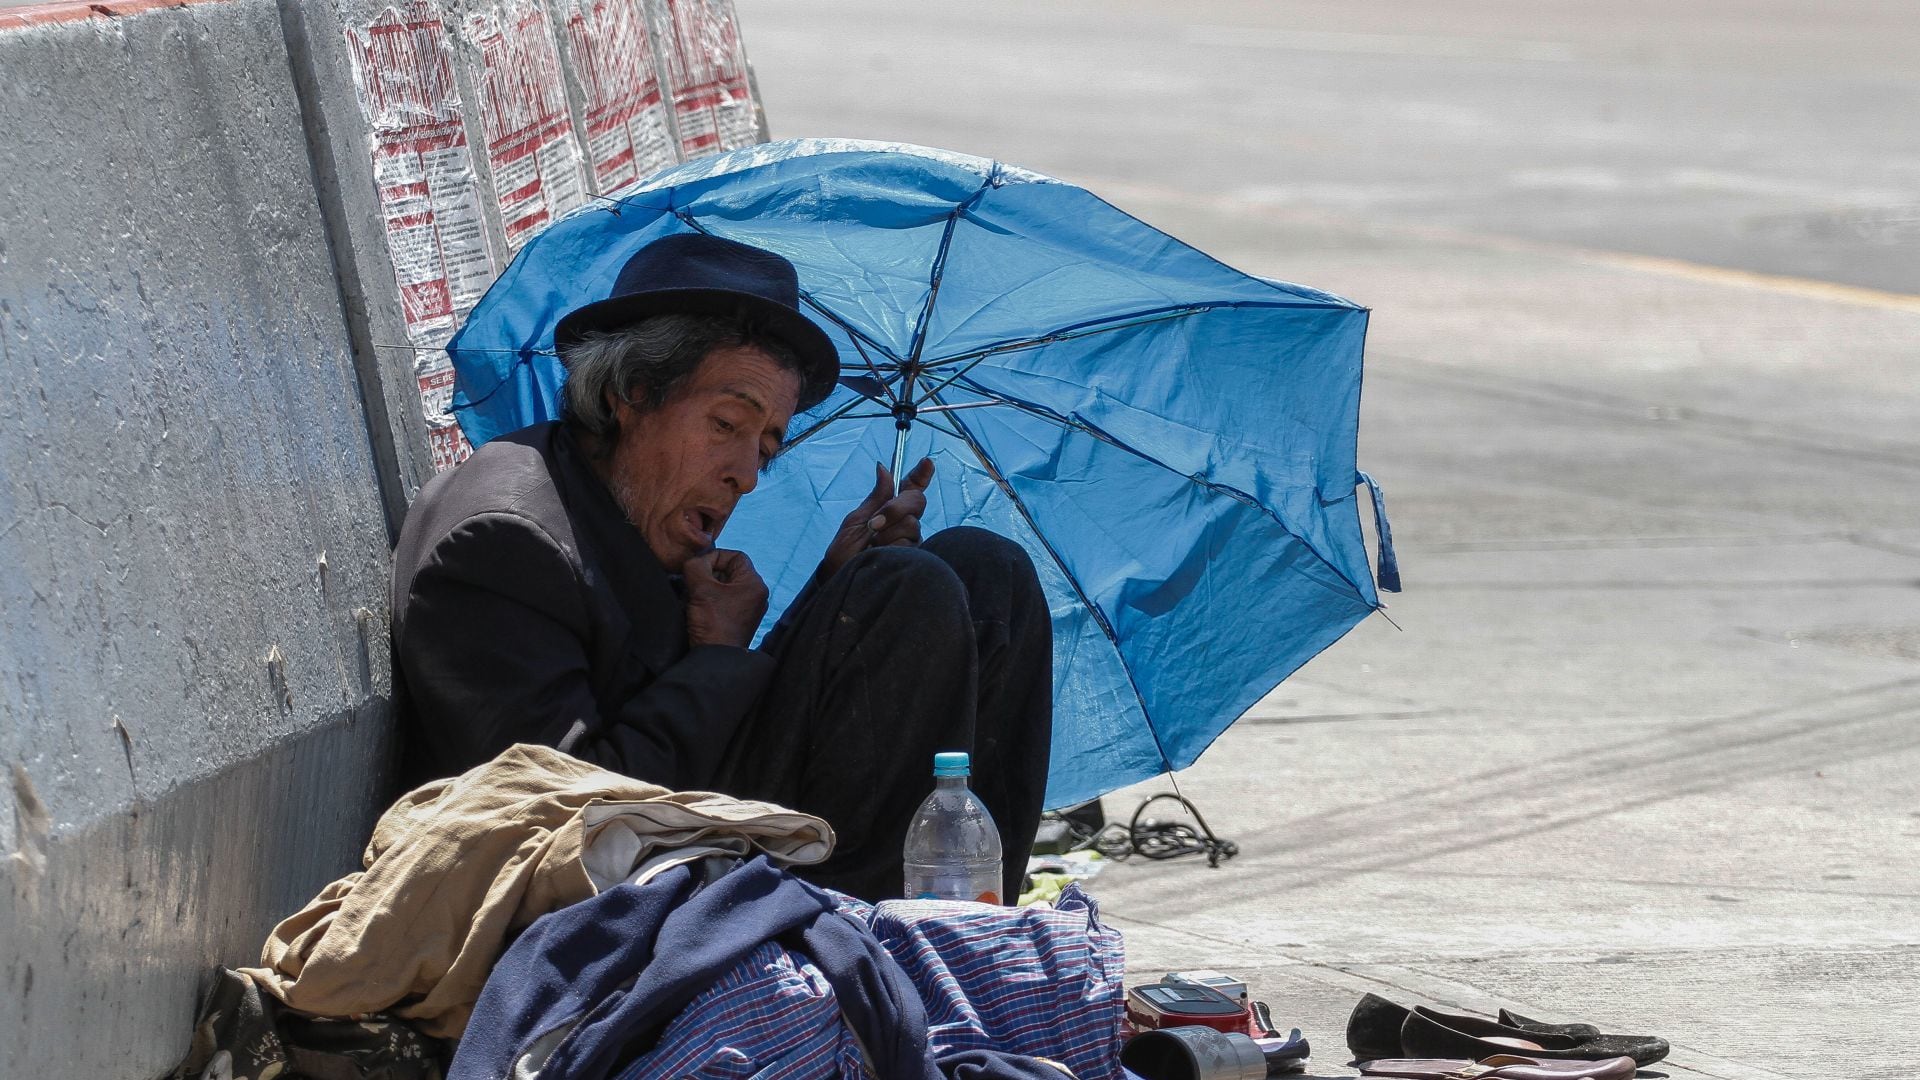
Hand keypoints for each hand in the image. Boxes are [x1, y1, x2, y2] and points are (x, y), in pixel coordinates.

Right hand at [683, 549, 768, 648]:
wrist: (715, 660)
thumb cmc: (713, 626)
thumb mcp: (701, 589)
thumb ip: (696, 566)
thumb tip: (695, 560)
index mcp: (755, 584)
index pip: (736, 556)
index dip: (715, 557)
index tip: (699, 567)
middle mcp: (756, 595)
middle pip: (730, 570)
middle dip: (709, 573)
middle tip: (694, 582)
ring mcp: (749, 609)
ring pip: (725, 586)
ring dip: (707, 586)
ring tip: (694, 596)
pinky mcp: (739, 620)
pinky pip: (724, 600)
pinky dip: (710, 599)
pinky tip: (698, 607)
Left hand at [820, 458, 934, 577]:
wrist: (841, 582)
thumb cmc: (843, 555)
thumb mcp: (855, 522)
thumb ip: (875, 498)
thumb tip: (883, 467)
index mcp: (887, 510)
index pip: (909, 488)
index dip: (920, 475)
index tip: (927, 462)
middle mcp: (904, 524)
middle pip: (915, 501)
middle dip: (895, 508)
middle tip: (874, 524)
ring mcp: (911, 541)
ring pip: (911, 524)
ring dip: (886, 535)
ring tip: (871, 549)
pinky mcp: (916, 559)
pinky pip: (910, 544)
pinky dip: (891, 549)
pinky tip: (881, 557)